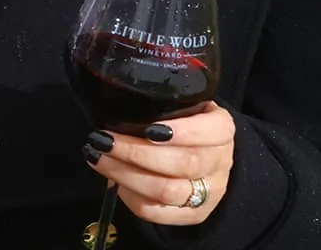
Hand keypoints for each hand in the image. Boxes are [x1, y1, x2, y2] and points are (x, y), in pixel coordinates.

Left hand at [87, 102, 236, 225]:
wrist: (206, 163)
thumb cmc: (183, 128)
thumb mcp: (183, 108)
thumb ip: (162, 106)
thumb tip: (116, 106)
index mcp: (221, 130)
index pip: (214, 131)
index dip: (183, 131)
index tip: (148, 128)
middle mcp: (219, 162)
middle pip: (184, 163)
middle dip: (136, 152)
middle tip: (104, 140)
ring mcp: (208, 192)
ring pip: (168, 190)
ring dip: (125, 174)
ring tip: (98, 157)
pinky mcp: (192, 214)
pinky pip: (157, 212)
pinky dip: (130, 197)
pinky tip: (113, 180)